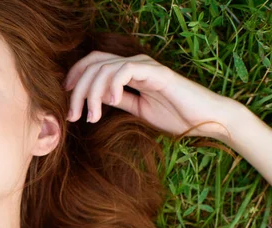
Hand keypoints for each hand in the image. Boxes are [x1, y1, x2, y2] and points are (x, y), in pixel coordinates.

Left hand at [63, 51, 243, 140]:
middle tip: (72, 116)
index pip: (94, 63)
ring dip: (91, 94)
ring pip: (104, 68)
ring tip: (91, 118)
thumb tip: (95, 98)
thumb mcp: (138, 110)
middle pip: (93, 65)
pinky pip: (125, 71)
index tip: (65, 100)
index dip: (75, 77)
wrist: (207, 120)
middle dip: (77, 91)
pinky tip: (110, 103)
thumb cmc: (176, 115)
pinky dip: (112, 86)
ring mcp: (146, 66)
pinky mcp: (157, 73)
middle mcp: (135, 64)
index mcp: (129, 72)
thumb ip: (118, 100)